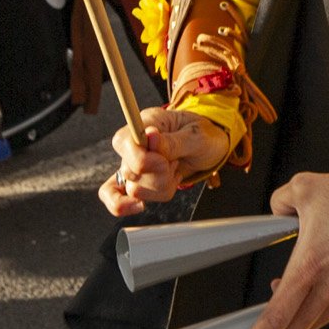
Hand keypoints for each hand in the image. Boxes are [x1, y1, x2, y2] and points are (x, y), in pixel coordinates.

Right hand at [98, 105, 230, 217]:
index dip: (140, 158)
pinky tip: (140, 205)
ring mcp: (133, 164)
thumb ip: (172, 141)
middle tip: (176, 162)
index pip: (122, 141)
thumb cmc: (204, 136)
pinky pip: (117, 201)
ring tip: (174, 171)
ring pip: (133, 189)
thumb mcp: (196, 135)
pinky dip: (130, 206)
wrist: (211, 148)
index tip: (165, 161)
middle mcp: (134, 144)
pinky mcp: (137, 182)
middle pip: (129, 170)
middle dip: (159, 175)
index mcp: (146, 123)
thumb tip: (150, 137)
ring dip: (160, 186)